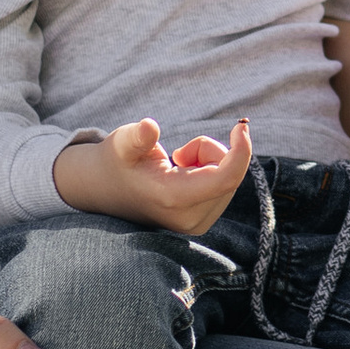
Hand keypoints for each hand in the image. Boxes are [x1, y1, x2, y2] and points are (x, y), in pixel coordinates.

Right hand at [54, 116, 251, 234]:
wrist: (109, 189)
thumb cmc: (118, 160)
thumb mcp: (122, 143)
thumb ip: (137, 136)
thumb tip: (148, 127)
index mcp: (172, 198)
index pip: (225, 179)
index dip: (241, 151)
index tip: (241, 125)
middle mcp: (189, 218)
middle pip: (228, 173)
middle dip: (210, 151)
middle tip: (179, 152)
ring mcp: (197, 223)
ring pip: (229, 179)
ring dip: (208, 162)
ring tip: (176, 165)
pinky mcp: (203, 222)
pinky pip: (225, 187)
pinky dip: (210, 172)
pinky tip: (183, 176)